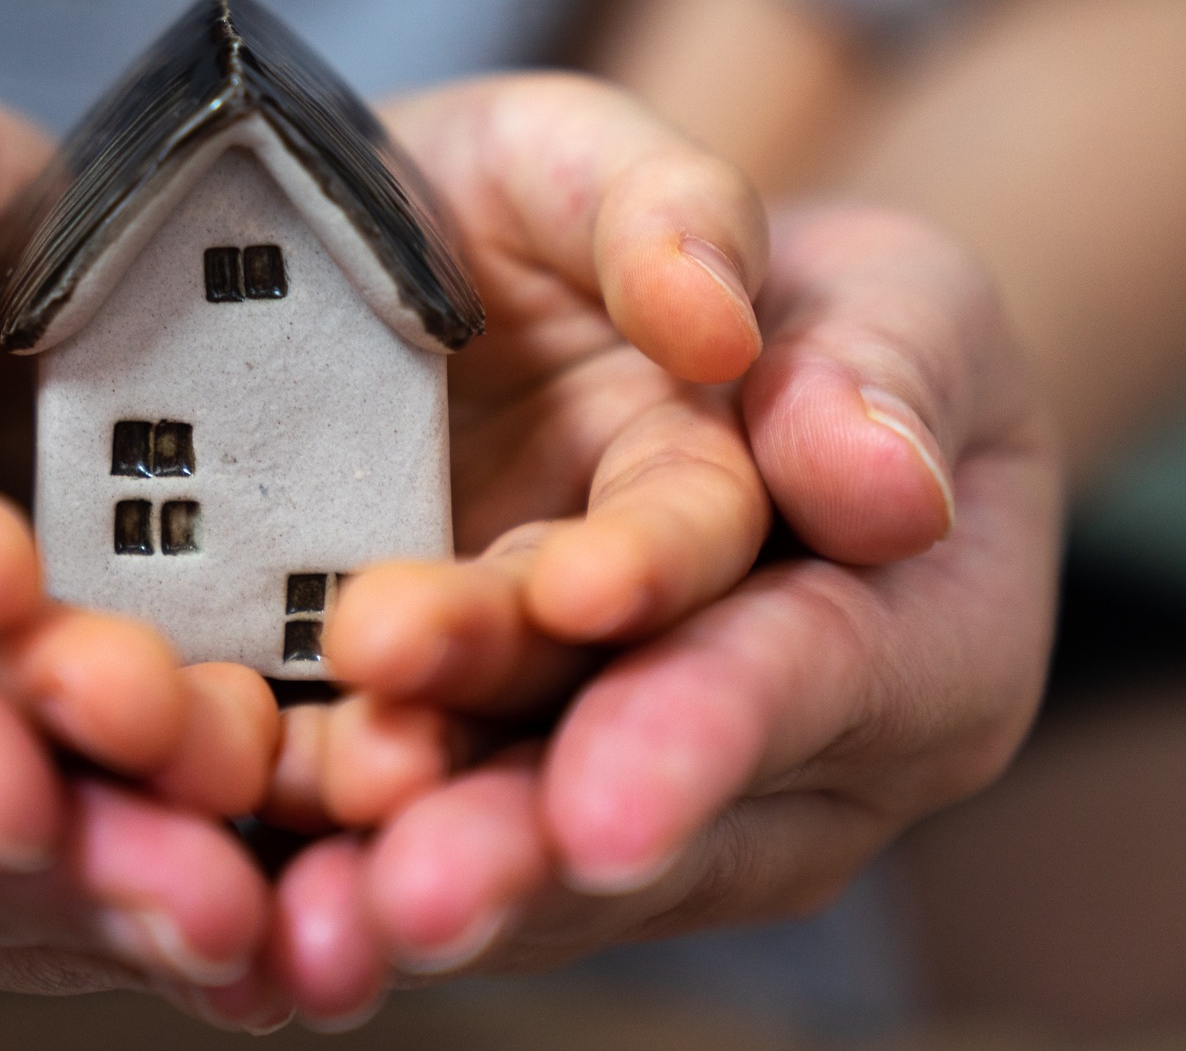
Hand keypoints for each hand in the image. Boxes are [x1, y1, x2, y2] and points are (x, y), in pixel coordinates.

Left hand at [272, 202, 1056, 1023]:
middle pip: (641, 788)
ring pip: (521, 825)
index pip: (809, 674)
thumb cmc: (801, 304)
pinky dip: (345, 852)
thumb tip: (879, 484)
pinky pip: (429, 814)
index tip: (596, 764)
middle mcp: (784, 744)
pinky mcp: (504, 756)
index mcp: (918, 627)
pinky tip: (266, 888)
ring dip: (416, 865)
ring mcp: (627, 758)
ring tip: (319, 905)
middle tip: (417, 890)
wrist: (682, 331)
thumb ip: (871, 352)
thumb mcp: (865, 280)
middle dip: (525, 841)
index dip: (704, 719)